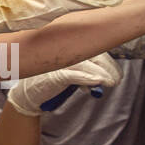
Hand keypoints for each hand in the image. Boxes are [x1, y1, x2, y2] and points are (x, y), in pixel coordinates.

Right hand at [7, 53, 121, 116]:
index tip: (117, 73)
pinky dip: (87, 78)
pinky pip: (73, 75)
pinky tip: (97, 81)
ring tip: (111, 82)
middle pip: (93, 56)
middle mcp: (63, 53)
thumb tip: (102, 79)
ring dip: (102, 74)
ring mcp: (59, 63)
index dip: (108, 61)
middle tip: (116, 80)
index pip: (93, 50)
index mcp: (67, 50)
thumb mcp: (69, 76)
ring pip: (86, 65)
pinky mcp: (54, 76)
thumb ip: (83, 75)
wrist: (27, 95)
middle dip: (109, 69)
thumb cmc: (48, 83)